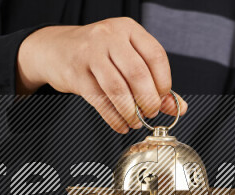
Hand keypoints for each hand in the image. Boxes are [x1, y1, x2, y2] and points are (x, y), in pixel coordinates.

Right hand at [17, 18, 187, 132]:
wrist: (56, 49)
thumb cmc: (97, 54)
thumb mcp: (126, 58)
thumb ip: (153, 81)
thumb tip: (178, 107)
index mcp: (128, 29)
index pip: (155, 55)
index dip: (163, 82)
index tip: (163, 98)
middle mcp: (109, 36)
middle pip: (137, 73)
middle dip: (148, 100)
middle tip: (150, 113)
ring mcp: (90, 54)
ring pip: (118, 89)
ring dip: (131, 112)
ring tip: (136, 121)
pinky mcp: (76, 74)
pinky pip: (100, 101)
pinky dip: (114, 118)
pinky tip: (121, 124)